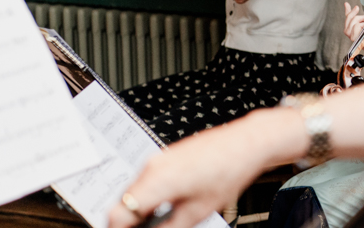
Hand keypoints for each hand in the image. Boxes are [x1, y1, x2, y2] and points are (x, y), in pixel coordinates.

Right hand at [108, 111, 302, 227]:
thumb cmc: (228, 172)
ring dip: (142, 208)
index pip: (118, 213)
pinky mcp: (167, 156)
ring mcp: (159, 158)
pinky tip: (169, 204)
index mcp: (156, 180)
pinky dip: (151, 195)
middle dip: (132, 221)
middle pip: (124, 202)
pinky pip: (148, 179)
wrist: (245, 143)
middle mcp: (153, 166)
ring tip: (162, 221)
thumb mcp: (197, 212)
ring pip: (135, 190)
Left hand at [342, 3, 363, 67]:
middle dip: (351, 18)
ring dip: (352, 18)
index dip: (354, 24)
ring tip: (363, 15)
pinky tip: (352, 10)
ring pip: (349, 30)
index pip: (354, 35)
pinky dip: (351, 18)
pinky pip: (354, 29)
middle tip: (360, 12)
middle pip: (349, 31)